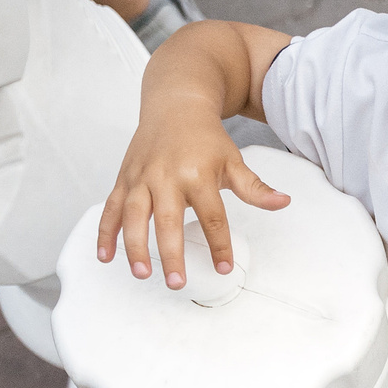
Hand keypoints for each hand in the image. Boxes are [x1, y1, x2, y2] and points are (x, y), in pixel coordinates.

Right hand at [97, 101, 288, 287]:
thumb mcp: (234, 161)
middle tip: (176, 282)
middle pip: (168, 220)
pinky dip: (105, 232)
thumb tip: (282, 203)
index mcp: (197, 174)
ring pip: (134, 215)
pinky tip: (105, 256)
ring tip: (142, 273)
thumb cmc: (205, 138)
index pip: (211, 216)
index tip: (223, 268)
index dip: (218, 244)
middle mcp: (166, 177)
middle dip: (171, 253)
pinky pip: (111, 208)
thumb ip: (255, 188)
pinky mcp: (124, 179)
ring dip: (134, 246)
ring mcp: (141, 178)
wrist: (175, 104)